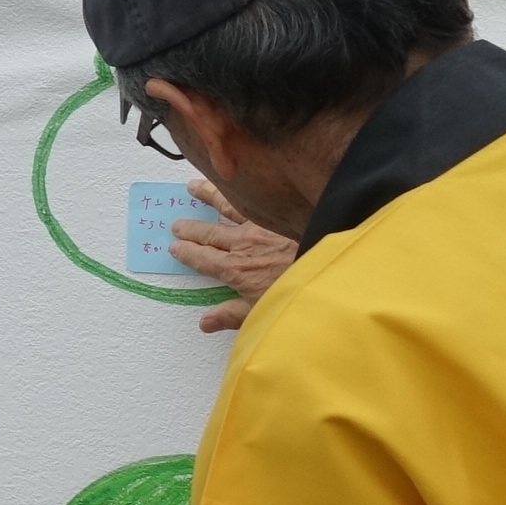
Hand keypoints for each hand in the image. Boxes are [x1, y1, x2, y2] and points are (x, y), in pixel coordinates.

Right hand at [170, 179, 294, 334]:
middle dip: (191, 228)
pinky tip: (234, 181)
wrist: (330, 272)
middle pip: (209, 233)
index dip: (186, 252)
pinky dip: (238, 189)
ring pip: (227, 207)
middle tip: (178, 224)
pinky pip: (252, 198)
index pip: (202, 258)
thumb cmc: (296, 293)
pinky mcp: (279, 214)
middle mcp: (243, 244)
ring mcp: (260, 225)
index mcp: (235, 269)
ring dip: (208, 197)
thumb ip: (230, 315)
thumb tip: (205, 322)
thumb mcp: (261, 312)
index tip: (176, 247)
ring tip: (193, 187)